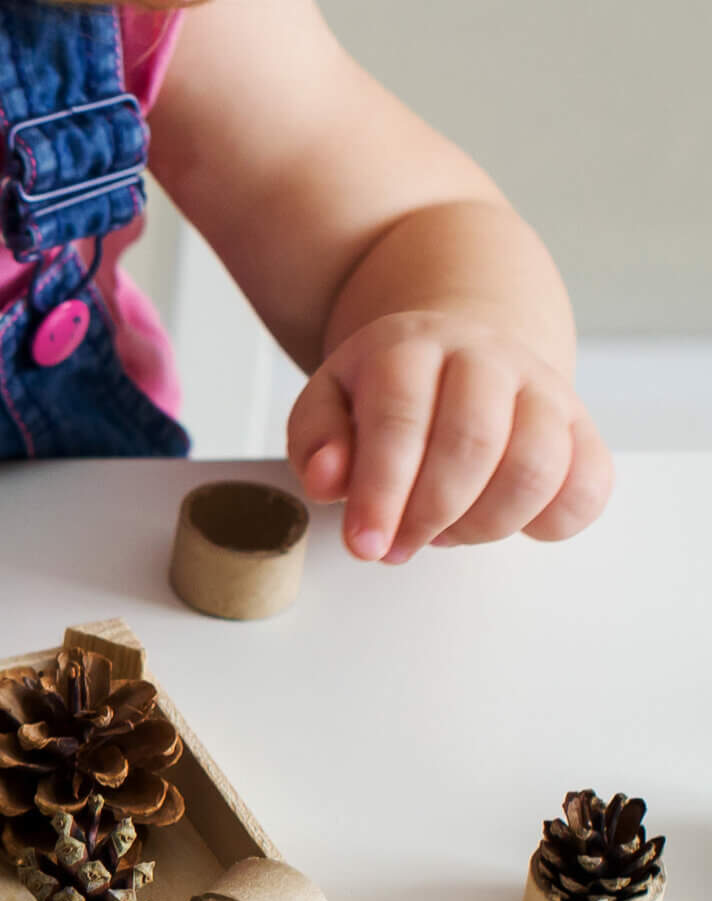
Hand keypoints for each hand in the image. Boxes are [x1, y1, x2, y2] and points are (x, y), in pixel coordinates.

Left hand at [286, 310, 612, 563]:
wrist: (457, 352)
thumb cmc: (385, 392)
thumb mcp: (329, 403)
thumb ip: (316, 440)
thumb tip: (327, 478)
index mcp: (411, 347)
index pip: (401, 418)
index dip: (381, 491)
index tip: (364, 545)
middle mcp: (487, 357)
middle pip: (474, 443)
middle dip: (429, 514)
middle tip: (397, 547)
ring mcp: (544, 388)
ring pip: (536, 468)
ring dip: (483, 525)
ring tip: (443, 532)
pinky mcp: (582, 425)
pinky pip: (590, 484)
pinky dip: (550, 522)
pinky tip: (501, 521)